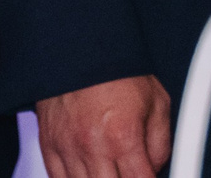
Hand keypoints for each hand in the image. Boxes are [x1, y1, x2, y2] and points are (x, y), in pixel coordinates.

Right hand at [34, 74, 172, 177]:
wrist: (82, 46)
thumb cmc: (120, 72)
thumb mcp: (157, 102)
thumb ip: (161, 143)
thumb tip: (157, 169)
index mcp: (123, 136)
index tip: (148, 175)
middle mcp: (94, 146)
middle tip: (129, 171)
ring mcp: (68, 148)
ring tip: (110, 169)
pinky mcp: (49, 146)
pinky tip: (89, 173)